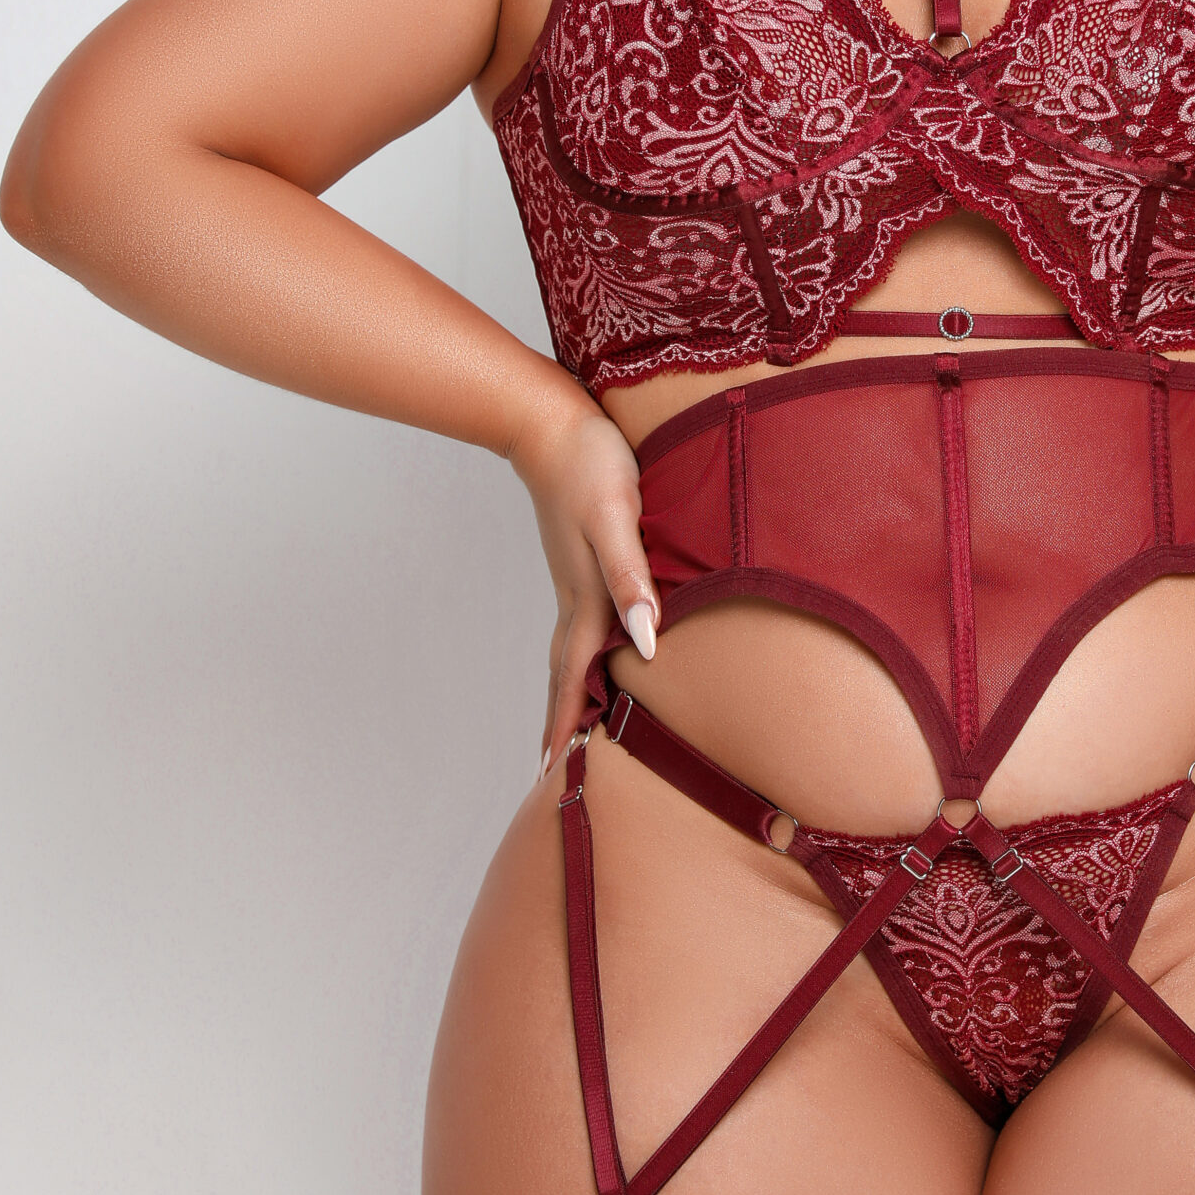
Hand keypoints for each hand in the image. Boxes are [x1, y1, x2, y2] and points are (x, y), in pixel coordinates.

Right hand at [507, 378, 659, 774]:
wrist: (551, 422)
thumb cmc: (590, 464)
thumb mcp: (616, 517)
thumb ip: (631, 577)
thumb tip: (644, 642)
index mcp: (586, 595)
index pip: (575, 675)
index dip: (567, 722)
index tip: (554, 772)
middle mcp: (575, 594)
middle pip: (563, 671)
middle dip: (559, 720)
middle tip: (551, 769)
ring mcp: (573, 577)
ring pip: (567, 648)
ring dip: (565, 690)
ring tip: (567, 725)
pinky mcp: (580, 559)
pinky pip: (577, 623)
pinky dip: (576, 654)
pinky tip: (591, 652)